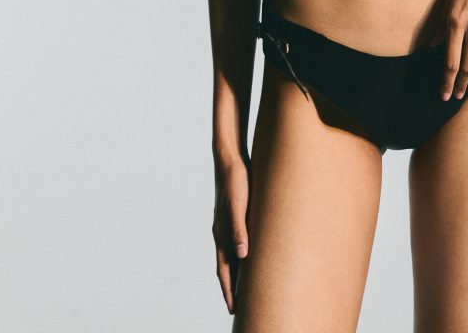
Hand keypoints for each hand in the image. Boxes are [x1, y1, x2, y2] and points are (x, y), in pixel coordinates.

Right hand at [212, 152, 251, 314]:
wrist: (230, 158)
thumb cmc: (236, 180)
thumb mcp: (240, 204)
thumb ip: (240, 229)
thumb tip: (242, 256)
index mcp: (222, 232)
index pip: (225, 269)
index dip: (229, 289)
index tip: (233, 309)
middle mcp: (221, 231)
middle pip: (225, 266)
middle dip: (231, 287)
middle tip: (237, 308)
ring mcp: (225, 223)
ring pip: (229, 255)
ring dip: (234, 273)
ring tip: (241, 288)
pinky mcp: (233, 215)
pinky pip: (234, 242)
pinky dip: (238, 256)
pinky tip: (246, 257)